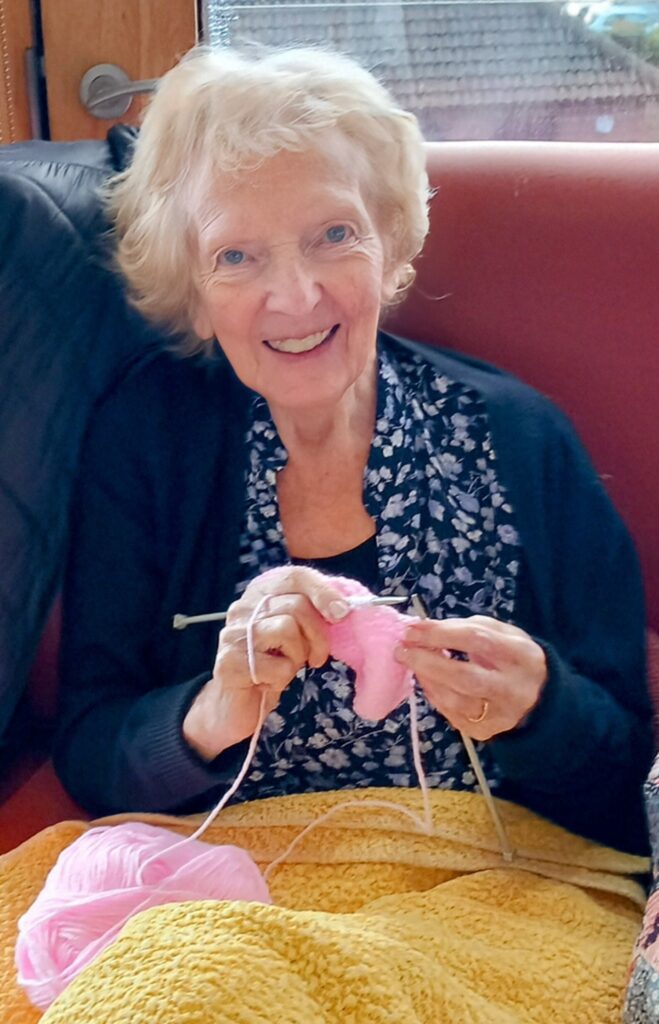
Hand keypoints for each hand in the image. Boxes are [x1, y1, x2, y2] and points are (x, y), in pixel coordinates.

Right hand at [182, 566, 350, 759]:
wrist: (236, 707)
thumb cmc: (272, 667)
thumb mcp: (295, 637)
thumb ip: (312, 616)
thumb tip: (343, 608)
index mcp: (259, 596)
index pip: (294, 577)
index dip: (322, 591)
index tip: (342, 613)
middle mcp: (242, 609)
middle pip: (296, 605)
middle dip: (317, 635)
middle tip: (315, 658)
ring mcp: (233, 634)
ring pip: (287, 629)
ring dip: (297, 656)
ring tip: (287, 668)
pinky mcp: (230, 662)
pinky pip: (277, 665)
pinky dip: (282, 679)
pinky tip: (269, 683)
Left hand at [395, 615, 547, 740]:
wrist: (542, 699)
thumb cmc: (514, 658)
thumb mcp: (503, 633)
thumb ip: (469, 627)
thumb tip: (427, 628)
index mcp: (519, 655)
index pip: (476, 640)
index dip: (440, 633)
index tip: (413, 629)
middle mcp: (511, 688)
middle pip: (464, 677)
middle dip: (427, 662)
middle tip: (401, 650)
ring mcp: (499, 715)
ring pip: (455, 700)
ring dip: (426, 679)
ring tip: (411, 662)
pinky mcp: (485, 731)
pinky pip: (451, 713)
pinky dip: (434, 694)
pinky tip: (426, 679)